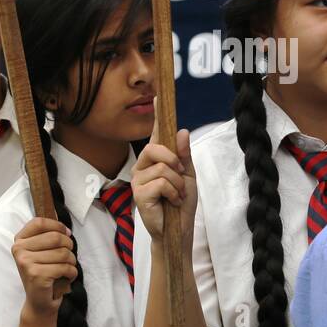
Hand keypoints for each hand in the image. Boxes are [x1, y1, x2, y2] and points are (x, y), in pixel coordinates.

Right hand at [12, 217, 76, 320]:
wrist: (38, 303)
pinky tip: (67, 277)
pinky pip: (65, 267)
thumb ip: (48, 237)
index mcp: (19, 241)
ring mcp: (26, 263)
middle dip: (69, 246)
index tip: (67, 234)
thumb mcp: (41, 252)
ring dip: (72, 261)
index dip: (57, 226)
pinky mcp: (36, 275)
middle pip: (55, 237)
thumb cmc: (44, 274)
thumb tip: (66, 231)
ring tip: (67, 268)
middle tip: (69, 257)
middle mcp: (19, 250)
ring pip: (63, 253)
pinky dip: (72, 272)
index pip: (39, 222)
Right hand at [132, 102, 195, 245]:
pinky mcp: (138, 194)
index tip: (159, 97)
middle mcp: (142, 166)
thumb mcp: (188, 176)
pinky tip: (171, 202)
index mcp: (155, 159)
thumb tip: (182, 131)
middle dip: (175, 161)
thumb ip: (184, 155)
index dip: (157, 115)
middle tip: (181, 177)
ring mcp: (138, 180)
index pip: (156, 133)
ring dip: (178, 184)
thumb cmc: (180, 203)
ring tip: (177, 195)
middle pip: (156, 147)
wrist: (178, 230)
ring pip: (163, 167)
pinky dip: (173, 193)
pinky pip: (162, 182)